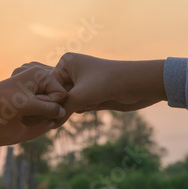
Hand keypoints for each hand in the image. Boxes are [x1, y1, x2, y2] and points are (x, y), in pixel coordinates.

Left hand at [0, 65, 67, 120]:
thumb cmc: (3, 102)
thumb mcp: (28, 106)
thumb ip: (49, 109)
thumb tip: (63, 112)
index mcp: (40, 73)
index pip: (61, 93)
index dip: (50, 105)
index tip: (33, 106)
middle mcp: (39, 76)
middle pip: (55, 98)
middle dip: (44, 110)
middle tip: (27, 113)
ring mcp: (34, 83)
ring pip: (48, 104)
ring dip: (38, 113)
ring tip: (23, 114)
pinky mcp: (30, 91)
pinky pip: (40, 104)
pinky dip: (34, 112)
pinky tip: (23, 114)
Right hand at [50, 53, 166, 126]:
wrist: (139, 84)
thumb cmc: (108, 83)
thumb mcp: (80, 97)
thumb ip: (62, 110)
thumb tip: (48, 126)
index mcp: (67, 62)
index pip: (48, 85)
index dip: (54, 99)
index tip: (61, 106)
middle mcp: (73, 70)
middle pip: (58, 95)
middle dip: (68, 103)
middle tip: (84, 101)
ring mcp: (82, 82)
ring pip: (69, 103)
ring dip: (79, 107)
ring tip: (94, 99)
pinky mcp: (91, 93)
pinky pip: (79, 106)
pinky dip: (86, 108)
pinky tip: (99, 102)